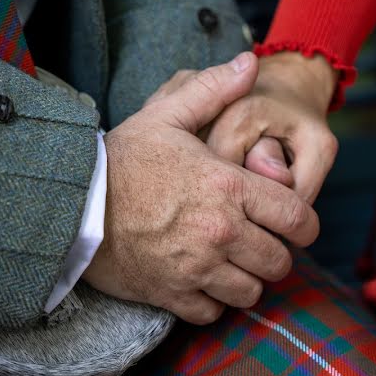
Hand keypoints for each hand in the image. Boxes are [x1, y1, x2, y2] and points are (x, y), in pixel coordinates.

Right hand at [83, 52, 319, 323]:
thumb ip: (213, 89)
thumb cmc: (122, 159)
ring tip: (234, 261)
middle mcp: (220, 231)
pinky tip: (204, 280)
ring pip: (251, 292)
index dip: (306, 224)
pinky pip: (213, 313)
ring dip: (248, 279)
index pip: (298, 218)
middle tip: (261, 241)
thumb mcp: (166, 115)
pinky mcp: (171, 294)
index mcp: (228, 186)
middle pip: (280, 261)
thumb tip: (251, 63)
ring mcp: (196, 268)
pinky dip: (214, 301)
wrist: (69, 203)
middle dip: (278, 253)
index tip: (297, 224)